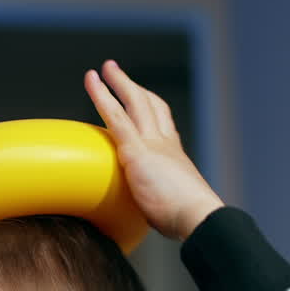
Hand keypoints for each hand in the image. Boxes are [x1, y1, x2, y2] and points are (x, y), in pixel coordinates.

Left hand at [84, 60, 223, 239]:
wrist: (197, 216)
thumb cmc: (186, 220)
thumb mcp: (171, 208)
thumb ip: (160, 205)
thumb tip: (157, 220)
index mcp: (174, 155)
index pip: (162, 123)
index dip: (151, 107)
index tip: (141, 97)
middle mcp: (164, 143)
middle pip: (149, 105)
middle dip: (131, 86)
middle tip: (116, 72)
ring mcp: (151, 144)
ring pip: (132, 102)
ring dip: (117, 82)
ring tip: (101, 69)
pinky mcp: (136, 151)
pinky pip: (115, 117)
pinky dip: (102, 96)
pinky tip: (91, 82)